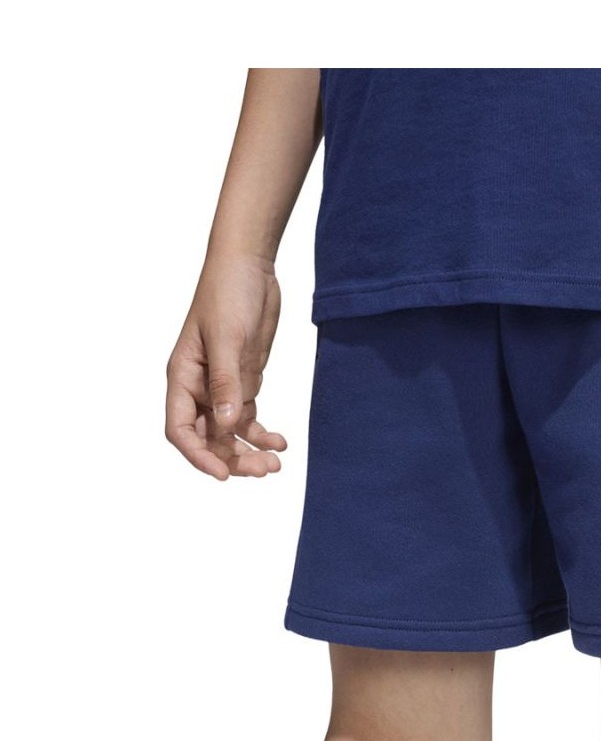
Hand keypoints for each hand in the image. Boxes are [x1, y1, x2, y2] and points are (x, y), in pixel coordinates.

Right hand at [165, 253, 286, 479]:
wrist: (250, 267)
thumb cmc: (228, 294)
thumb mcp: (227, 338)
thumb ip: (226, 382)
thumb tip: (225, 424)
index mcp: (182, 377)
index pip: (181, 428)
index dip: (198, 455)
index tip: (222, 473)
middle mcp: (198, 387)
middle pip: (208, 437)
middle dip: (232, 458)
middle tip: (263, 470)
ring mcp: (221, 386)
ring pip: (230, 432)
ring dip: (249, 450)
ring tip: (275, 463)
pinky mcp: (243, 381)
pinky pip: (248, 417)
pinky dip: (262, 433)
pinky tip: (281, 442)